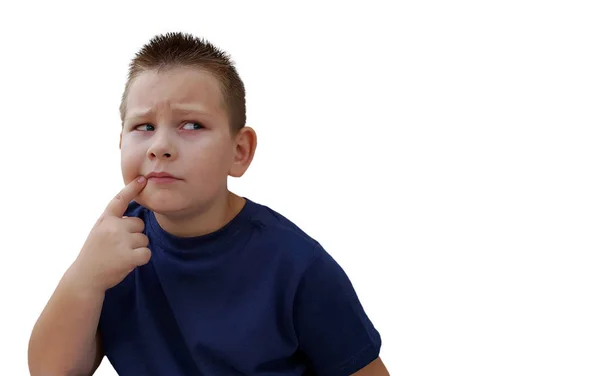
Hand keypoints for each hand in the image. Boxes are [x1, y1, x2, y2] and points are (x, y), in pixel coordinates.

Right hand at [71, 176, 150, 291]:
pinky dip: (141, 259)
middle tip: (119, 247)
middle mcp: (113, 227)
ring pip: (144, 239)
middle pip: (139, 224)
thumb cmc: (94, 254)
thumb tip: (135, 217)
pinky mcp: (128, 256)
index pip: (119, 200)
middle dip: (134, 235)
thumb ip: (113, 222)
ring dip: (137, 249)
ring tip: (120, 256)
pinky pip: (146, 253)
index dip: (132, 188)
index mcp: (105, 220)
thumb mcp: (98, 232)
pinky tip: (128, 263)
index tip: (142, 179)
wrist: (85, 278)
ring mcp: (121, 241)